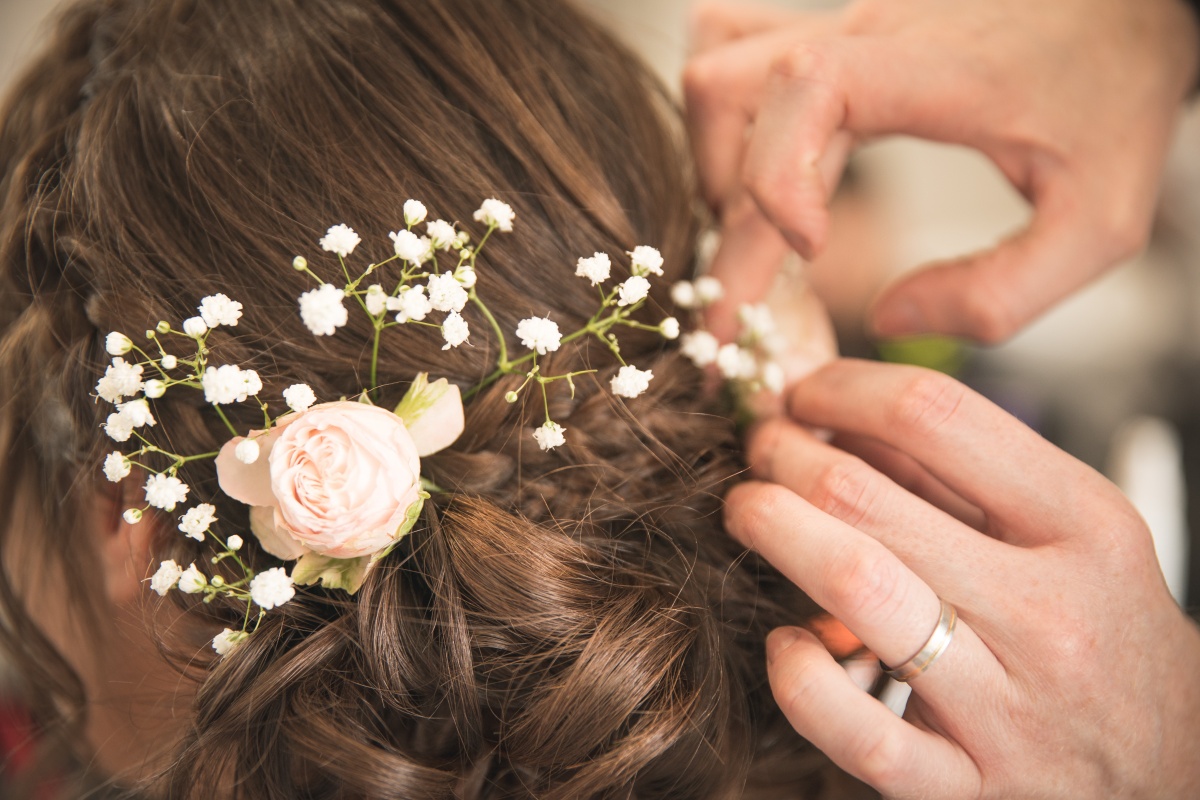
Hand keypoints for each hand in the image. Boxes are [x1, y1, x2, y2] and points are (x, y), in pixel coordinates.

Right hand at [685, 0, 1199, 342]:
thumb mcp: (1098, 224)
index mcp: (935, 69)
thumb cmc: (1116, 97)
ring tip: (757, 238)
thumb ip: (998, 294)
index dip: (779, 177)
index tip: (810, 249)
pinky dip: (726, 116)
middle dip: (730, 223)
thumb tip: (888, 317)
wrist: (1131, 6)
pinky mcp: (837, 35)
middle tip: (745, 309)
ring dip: (718, 167)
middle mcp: (872, 35)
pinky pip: (739, 48)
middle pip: (735, 101)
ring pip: (722, 76)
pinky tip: (749, 163)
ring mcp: (846, 26)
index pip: (809, 90)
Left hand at [724, 359, 1199, 797]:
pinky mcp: (964, 786)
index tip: (802, 392)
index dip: (842, 389)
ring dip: (772, 529)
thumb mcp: (1073, 537)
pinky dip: (796, 675)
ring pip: (854, 588)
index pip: (935, 416)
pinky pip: (852, 727)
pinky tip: (785, 641)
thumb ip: (964, 476)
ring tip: (746, 508)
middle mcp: (1049, 613)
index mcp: (1085, 527)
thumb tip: (842, 415)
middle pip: (867, 498)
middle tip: (758, 447)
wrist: (1178, 776)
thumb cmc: (1105, 638)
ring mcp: (1006, 708)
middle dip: (783, 456)